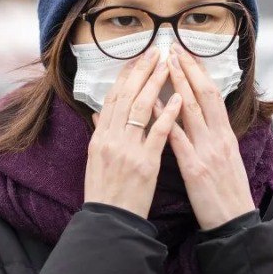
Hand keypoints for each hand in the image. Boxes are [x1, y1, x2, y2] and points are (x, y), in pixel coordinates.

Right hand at [84, 43, 184, 219]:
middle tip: (155, 52)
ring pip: (141, 110)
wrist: (110, 221)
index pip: (113, 99)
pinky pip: (158, 134)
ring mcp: (128, 150)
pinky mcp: (145, 163)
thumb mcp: (95, 161)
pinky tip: (178, 99)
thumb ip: (99, 134)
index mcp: (99, 138)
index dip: (125, 76)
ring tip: (168, 66)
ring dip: (155, 85)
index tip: (137, 59)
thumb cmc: (105, 192)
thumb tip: (97, 113)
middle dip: (142, 72)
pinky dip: (168, 115)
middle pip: (126, 97)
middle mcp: (111, 139)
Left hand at [149, 46, 255, 229]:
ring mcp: (207, 151)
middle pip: (203, 96)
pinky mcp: (194, 168)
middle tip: (172, 48)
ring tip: (162, 64)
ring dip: (176, 84)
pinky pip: (176, 138)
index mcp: (226, 136)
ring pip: (190, 110)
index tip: (187, 55)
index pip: (212, 96)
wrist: (234, 223)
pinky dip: (163, 118)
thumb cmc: (228, 195)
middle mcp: (218, 138)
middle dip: (187, 70)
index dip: (200, 74)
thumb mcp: (226, 161)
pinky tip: (151, 104)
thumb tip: (204, 123)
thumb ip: (215, 140)